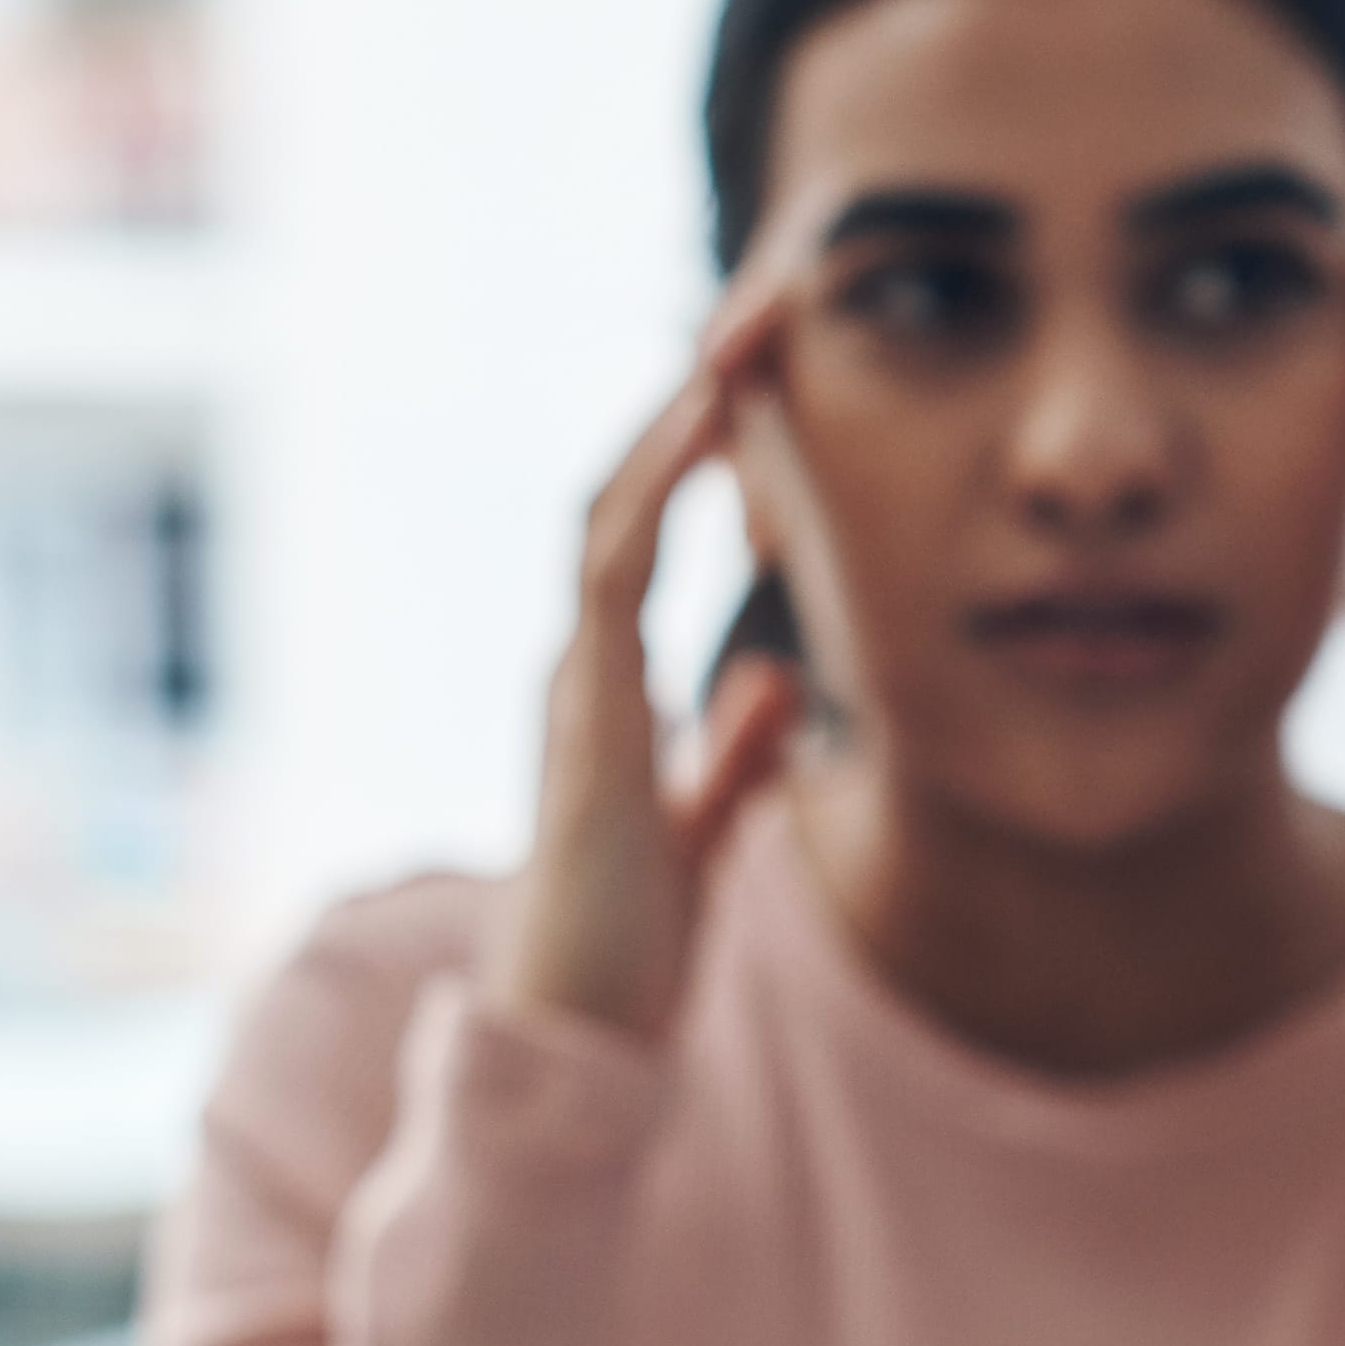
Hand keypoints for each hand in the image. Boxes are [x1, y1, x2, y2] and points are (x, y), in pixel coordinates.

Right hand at [495, 297, 803, 1037]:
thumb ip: (730, 760)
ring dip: (672, 416)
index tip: (764, 365)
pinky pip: (613, 571)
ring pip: (609, 508)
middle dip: (692, 394)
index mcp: (612, 690)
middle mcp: (581, 670)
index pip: (649, 525)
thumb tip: (770, 684)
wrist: (580, 1046)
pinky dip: (655, 488)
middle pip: (625, 488)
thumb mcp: (706, 835)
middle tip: (761, 299)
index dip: (702, 441)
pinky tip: (707, 424)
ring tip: (734, 329)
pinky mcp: (585, 717)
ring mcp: (575, 686)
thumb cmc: (632, 955)